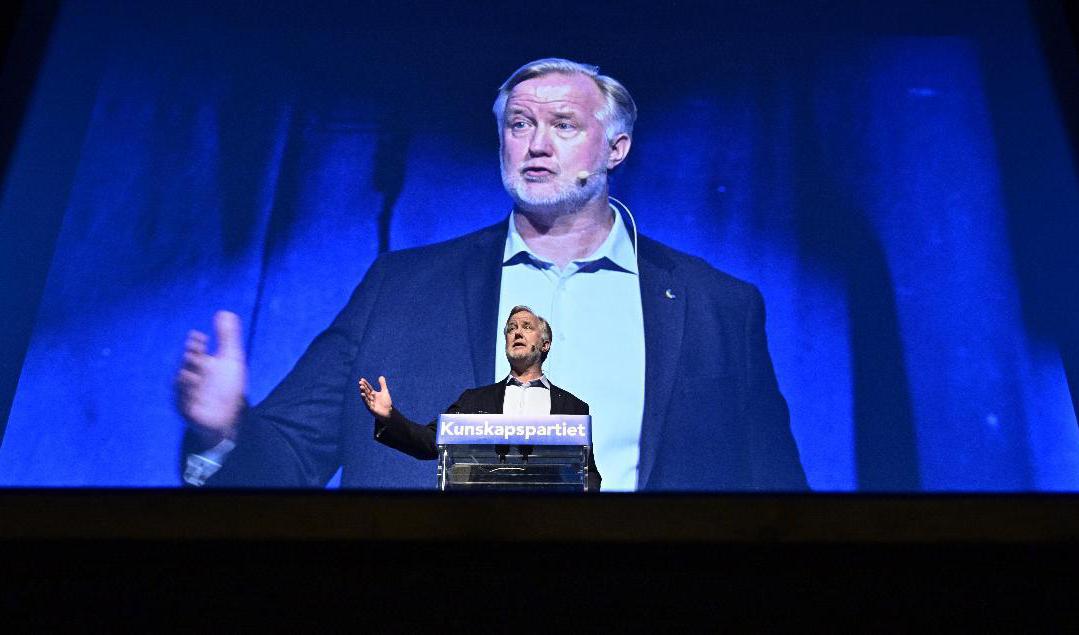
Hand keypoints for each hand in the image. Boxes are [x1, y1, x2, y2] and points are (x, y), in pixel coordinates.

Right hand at [175, 310, 247, 445]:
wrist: (226, 415)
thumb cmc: (226, 386)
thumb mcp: (230, 359)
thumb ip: (227, 336)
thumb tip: (225, 312)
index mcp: (200, 363)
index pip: (195, 350)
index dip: (196, 344)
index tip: (200, 336)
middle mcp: (190, 377)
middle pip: (187, 366)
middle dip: (191, 359)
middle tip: (196, 352)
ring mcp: (186, 394)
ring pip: (182, 385)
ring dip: (188, 379)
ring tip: (195, 374)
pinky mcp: (186, 410)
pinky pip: (183, 403)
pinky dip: (187, 398)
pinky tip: (194, 394)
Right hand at [358, 376, 391, 418]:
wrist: (389, 412)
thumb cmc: (386, 402)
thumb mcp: (385, 391)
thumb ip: (383, 384)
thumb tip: (381, 376)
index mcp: (373, 394)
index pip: (368, 387)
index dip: (365, 383)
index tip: (361, 379)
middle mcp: (370, 398)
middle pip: (366, 391)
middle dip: (363, 387)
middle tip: (360, 382)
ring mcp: (370, 403)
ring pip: (366, 397)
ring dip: (363, 392)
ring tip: (361, 387)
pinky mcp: (371, 408)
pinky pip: (367, 403)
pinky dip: (365, 399)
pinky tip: (362, 395)